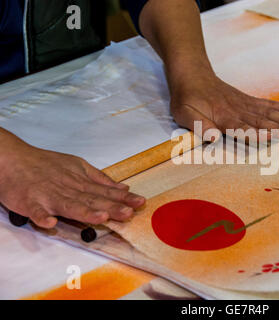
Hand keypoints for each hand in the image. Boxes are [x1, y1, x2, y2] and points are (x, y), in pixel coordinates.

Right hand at [0, 135, 144, 228]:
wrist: (12, 158)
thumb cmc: (45, 164)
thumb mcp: (77, 166)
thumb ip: (100, 178)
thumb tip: (122, 187)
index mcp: (79, 181)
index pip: (105, 191)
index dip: (123, 198)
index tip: (139, 202)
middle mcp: (68, 188)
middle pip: (92, 199)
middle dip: (111, 206)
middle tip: (128, 213)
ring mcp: (49, 195)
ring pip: (69, 204)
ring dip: (85, 211)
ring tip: (101, 217)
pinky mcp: (29, 202)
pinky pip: (36, 211)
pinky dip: (42, 217)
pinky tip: (50, 223)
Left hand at [169, 71, 278, 139]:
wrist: (191, 73)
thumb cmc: (186, 98)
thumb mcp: (184, 114)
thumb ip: (199, 126)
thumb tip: (213, 138)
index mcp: (223, 117)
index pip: (242, 128)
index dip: (257, 134)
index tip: (272, 138)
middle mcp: (238, 110)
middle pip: (262, 121)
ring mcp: (245, 104)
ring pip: (269, 112)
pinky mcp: (248, 100)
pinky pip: (268, 103)